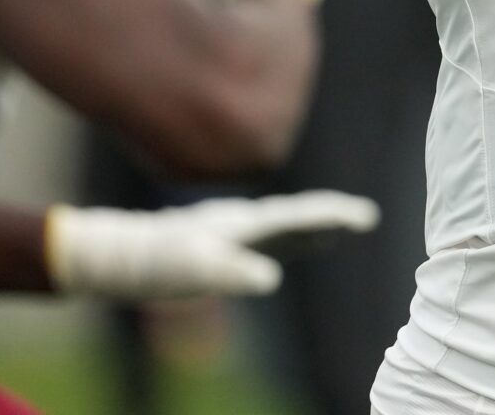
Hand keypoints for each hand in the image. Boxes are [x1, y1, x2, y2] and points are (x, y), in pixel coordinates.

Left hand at [46, 191, 379, 298]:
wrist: (126, 253)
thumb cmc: (160, 261)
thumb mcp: (194, 270)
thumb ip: (230, 272)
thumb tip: (271, 280)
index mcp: (246, 222)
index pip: (299, 214)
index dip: (334, 215)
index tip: (366, 216)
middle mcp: (246, 219)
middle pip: (298, 213)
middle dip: (333, 215)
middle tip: (368, 218)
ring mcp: (238, 228)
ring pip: (287, 223)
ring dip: (316, 225)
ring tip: (343, 228)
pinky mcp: (228, 241)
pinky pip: (272, 236)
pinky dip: (295, 236)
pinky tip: (299, 244)